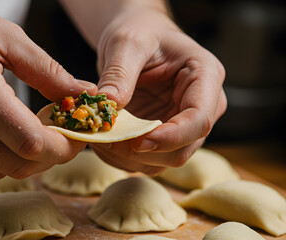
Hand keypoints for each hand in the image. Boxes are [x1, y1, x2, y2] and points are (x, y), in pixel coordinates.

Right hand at [0, 0, 96, 178]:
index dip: (63, 147)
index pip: (31, 143)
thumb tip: (82, 93)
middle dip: (48, 157)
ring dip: (21, 159)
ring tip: (30, 132)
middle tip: (59, 137)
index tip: (76, 137)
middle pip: (17, 166)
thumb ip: (47, 72)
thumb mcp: (5, 36)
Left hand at [90, 8, 225, 174]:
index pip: (199, 119)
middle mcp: (202, 105)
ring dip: (130, 159)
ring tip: (100, 140)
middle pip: (184, 148)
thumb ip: (120, 73)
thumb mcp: (127, 43)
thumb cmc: (139, 32)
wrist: (137, 38)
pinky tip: (103, 143)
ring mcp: (184, 124)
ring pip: (165, 160)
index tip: (137, 143)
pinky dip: (123, 158)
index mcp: (205, 76)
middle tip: (107, 140)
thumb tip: (110, 106)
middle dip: (145, 152)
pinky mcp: (164, 134)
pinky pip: (148, 159)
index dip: (171, 137)